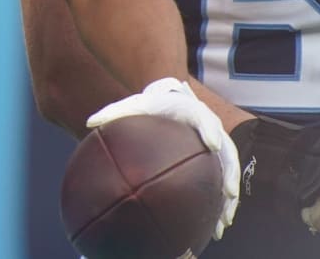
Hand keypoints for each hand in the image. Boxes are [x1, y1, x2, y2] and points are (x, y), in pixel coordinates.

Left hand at [88, 77, 239, 238]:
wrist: (171, 97)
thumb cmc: (153, 103)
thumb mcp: (135, 104)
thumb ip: (114, 111)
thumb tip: (89, 122)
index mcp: (193, 113)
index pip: (206, 121)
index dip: (211, 132)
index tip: (212, 145)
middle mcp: (211, 129)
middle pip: (227, 153)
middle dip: (229, 174)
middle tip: (227, 193)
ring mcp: (218, 145)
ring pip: (230, 172)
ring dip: (230, 196)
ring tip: (224, 221)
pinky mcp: (217, 159)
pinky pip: (223, 180)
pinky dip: (222, 200)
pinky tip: (217, 223)